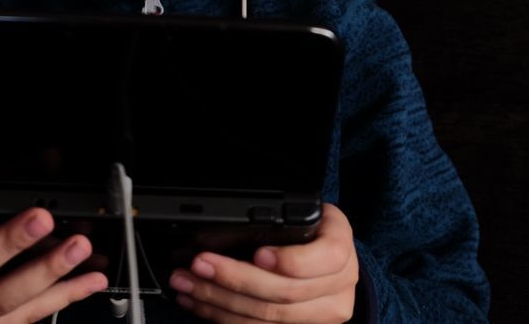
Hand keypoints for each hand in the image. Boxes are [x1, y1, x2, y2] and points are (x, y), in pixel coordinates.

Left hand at [168, 204, 358, 323]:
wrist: (331, 262)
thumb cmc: (314, 232)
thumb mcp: (309, 215)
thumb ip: (284, 222)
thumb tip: (230, 230)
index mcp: (340, 250)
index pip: (324, 259)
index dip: (289, 260)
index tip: (257, 253)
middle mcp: (337, 288)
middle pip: (284, 293)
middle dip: (234, 279)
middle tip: (199, 265)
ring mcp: (321, 316)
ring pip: (268, 317)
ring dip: (219, 302)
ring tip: (188, 285)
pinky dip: (224, 318)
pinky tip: (201, 304)